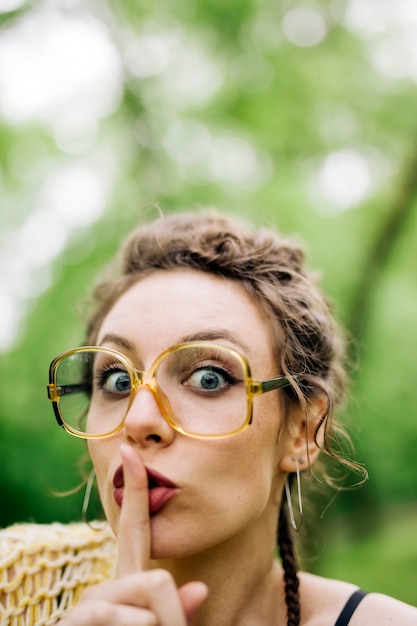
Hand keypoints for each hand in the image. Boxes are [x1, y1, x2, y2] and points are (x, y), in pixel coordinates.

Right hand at [59, 443, 207, 624]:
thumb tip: (199, 589)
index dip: (134, 489)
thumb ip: (176, 612)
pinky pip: (124, 622)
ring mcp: (90, 605)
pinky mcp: (77, 622)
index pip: (135, 529)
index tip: (129, 452)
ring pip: (147, 604)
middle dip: (171, 618)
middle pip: (156, 577)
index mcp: (129, 586)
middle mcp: (107, 588)